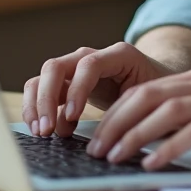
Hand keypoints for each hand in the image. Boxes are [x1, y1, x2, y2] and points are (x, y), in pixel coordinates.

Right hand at [22, 42, 171, 138]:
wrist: (153, 80)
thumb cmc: (154, 88)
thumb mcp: (151, 95)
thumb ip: (135, 107)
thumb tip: (114, 136)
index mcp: (118, 54)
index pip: (88, 65)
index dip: (77, 90)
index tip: (71, 116)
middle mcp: (91, 56)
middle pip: (56, 66)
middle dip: (47, 99)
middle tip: (47, 129)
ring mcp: (75, 67)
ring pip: (43, 77)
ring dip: (36, 104)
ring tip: (42, 133)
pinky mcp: (66, 83)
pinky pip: (41, 89)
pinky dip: (36, 108)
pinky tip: (41, 129)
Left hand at [85, 60, 190, 169]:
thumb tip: (148, 141)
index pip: (150, 87)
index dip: (119, 111)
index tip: (99, 135)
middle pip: (151, 94)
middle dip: (117, 122)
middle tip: (97, 148)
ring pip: (167, 111)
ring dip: (134, 135)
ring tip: (115, 157)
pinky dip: (167, 148)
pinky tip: (151, 164)